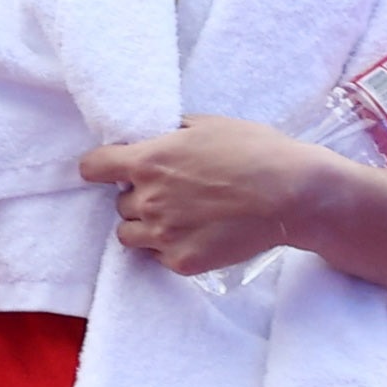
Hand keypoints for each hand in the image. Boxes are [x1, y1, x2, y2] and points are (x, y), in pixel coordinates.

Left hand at [79, 117, 327, 278]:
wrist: (295, 195)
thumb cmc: (258, 152)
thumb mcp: (212, 125)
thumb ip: (172, 132)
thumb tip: (153, 137)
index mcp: (148, 161)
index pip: (92, 166)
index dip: (103, 166)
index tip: (115, 169)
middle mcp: (147, 200)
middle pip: (118, 202)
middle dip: (141, 195)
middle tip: (175, 192)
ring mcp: (163, 235)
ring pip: (129, 234)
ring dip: (146, 225)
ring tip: (180, 218)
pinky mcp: (181, 261)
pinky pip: (157, 256)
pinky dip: (171, 246)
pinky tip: (198, 234)